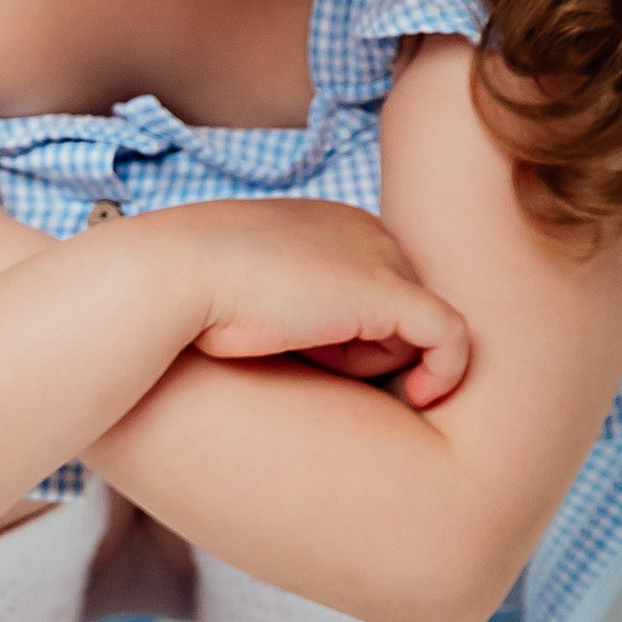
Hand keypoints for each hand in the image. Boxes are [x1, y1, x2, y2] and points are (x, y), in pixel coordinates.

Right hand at [150, 198, 470, 408]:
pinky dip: (446, 372)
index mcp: (329, 223)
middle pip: (402, 306)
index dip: (353, 332)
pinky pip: (451, 339)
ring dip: (381, 361)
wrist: (170, 275)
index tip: (316, 362)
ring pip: (421, 326)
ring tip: (322, 365)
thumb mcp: (247, 294)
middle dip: (370, 347)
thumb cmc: (191, 295)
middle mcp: (364, 230)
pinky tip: (422, 398)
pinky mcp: (390, 293)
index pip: (373, 284)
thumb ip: (290, 310)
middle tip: (316, 368)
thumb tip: (304, 347)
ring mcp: (380, 258)